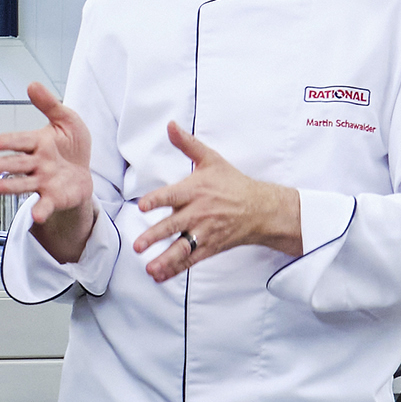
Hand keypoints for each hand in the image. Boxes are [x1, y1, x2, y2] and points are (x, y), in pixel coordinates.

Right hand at [0, 83, 97, 261]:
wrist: (83, 172)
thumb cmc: (71, 146)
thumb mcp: (66, 119)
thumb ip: (49, 104)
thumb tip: (32, 85)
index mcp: (38, 143)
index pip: (21, 140)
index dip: (10, 141)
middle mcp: (37, 163)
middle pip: (18, 163)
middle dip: (4, 164)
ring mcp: (43, 181)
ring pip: (25, 184)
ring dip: (12, 186)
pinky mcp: (52, 197)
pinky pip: (44, 204)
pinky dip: (40, 210)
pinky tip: (36, 214)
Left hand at [129, 123, 302, 281]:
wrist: (261, 209)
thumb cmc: (232, 183)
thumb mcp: (211, 160)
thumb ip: (187, 144)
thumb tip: (170, 125)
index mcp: (196, 190)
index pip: (173, 196)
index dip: (158, 200)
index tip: (143, 206)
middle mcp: (199, 213)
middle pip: (174, 225)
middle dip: (155, 236)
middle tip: (138, 245)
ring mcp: (205, 233)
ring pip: (182, 248)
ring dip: (165, 259)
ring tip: (150, 268)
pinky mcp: (210, 247)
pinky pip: (191, 260)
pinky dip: (175, 269)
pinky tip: (160, 276)